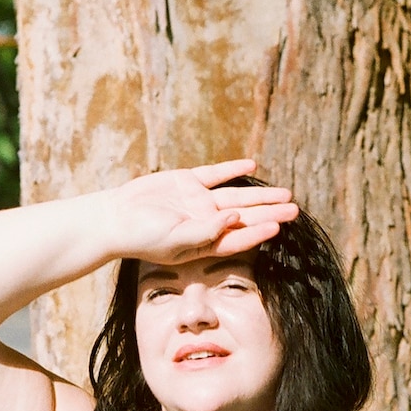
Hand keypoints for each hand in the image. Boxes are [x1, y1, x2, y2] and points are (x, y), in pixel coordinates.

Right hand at [108, 158, 298, 262]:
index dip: (259, 232)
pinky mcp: (186, 182)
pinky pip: (215, 174)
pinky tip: (251, 166)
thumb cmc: (143, 237)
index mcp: (205, 243)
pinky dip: (232, 170)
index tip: (279, 226)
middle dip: (269, 213)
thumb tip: (235, 217)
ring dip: (259, 195)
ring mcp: (197, 202)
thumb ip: (206, 231)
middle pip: (244, 217)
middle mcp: (206, 223)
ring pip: (235, 196)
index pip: (239, 239)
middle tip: (294, 209)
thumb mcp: (176, 240)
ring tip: (285, 193)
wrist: (116, 217)